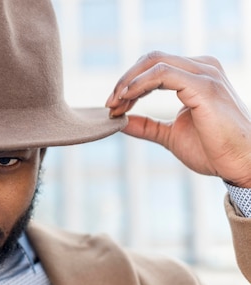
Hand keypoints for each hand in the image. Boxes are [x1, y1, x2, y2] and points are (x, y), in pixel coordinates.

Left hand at [106, 51, 250, 187]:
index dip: (129, 84)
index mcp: (196, 75)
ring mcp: (205, 74)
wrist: (241, 163)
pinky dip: (139, 85)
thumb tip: (120, 121)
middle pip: (151, 59)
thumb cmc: (213, 150)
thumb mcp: (171, 135)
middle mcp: (202, 68)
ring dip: (128, 83)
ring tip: (115, 105)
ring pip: (154, 62)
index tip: (113, 107)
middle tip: (110, 105)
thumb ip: (147, 126)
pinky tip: (127, 100)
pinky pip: (162, 74)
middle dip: (124, 81)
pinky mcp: (204, 86)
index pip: (154, 66)